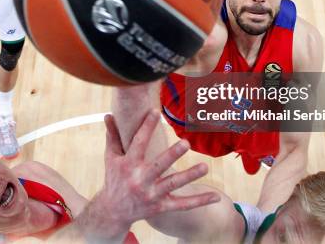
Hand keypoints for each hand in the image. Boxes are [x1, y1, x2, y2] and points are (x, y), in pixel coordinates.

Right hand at [84, 110, 220, 239]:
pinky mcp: (161, 206)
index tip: (155, 111)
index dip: (146, 127)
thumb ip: (113, 135)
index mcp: (128, 165)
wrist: (113, 212)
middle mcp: (140, 180)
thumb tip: (108, 114)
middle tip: (186, 143)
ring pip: (173, 184)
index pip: (138, 142)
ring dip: (189, 176)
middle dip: (172, 155)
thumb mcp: (111, 157)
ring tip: (205, 167)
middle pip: (159, 166)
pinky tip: (216, 196)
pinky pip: (183, 204)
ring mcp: (152, 194)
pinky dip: (200, 201)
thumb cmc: (114, 179)